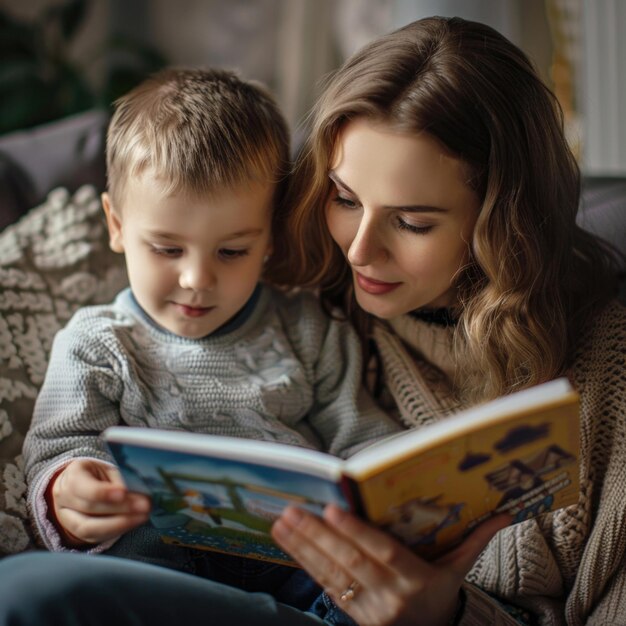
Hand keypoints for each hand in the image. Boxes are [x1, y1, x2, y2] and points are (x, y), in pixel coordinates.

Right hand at [49, 459, 150, 546]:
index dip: (102, 492)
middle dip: (119, 508)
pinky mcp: (76, 533)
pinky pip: (95, 536)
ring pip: (89, 527)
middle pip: (88, 508)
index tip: (123, 493)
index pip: (82, 486)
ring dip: (119, 524)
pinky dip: (116, 531)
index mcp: (72, 476)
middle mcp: (64, 498)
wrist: (81, 486)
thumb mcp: (108, 470)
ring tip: (142, 517)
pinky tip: (133, 523)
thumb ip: (118, 480)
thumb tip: (135, 494)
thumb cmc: (99, 475)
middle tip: (143, 506)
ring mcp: (66, 518)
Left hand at [272, 505, 509, 625]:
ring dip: (303, 547)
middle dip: (318, 536)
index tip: (332, 510)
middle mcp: (389, 596)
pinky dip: (305, 563)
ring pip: (331, 574)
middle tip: (294, 510)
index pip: (382, 553)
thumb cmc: (443, 592)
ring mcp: (368, 609)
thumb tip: (506, 513)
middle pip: (349, 562)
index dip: (356, 532)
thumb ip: (477, 539)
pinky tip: (288, 542)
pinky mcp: (354, 615)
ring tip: (281, 522)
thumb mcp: (459, 569)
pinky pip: (326, 587)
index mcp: (417, 580)